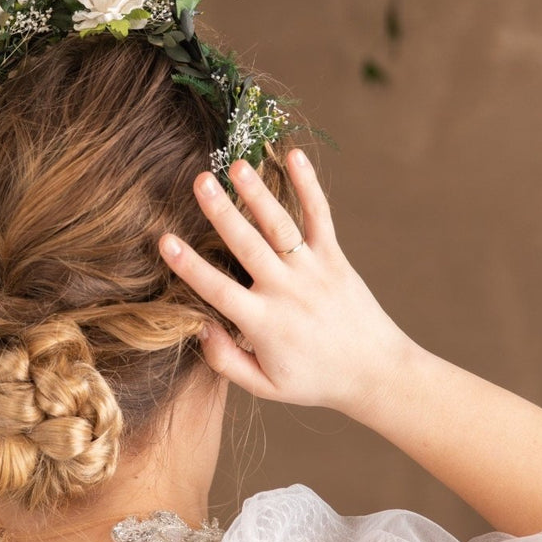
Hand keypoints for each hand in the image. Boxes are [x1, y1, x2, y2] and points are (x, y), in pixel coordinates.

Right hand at [158, 149, 411, 415]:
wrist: (376, 373)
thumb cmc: (315, 381)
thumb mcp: (265, 386)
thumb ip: (225, 361)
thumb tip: (199, 326)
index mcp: (263, 324)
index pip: (218, 290)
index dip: (189, 266)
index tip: (165, 241)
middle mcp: (286, 292)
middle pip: (248, 246)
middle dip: (223, 213)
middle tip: (200, 182)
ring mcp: (313, 271)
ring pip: (280, 227)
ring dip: (259, 194)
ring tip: (238, 165)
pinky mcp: (335, 258)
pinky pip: (320, 217)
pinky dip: (309, 186)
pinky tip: (294, 155)